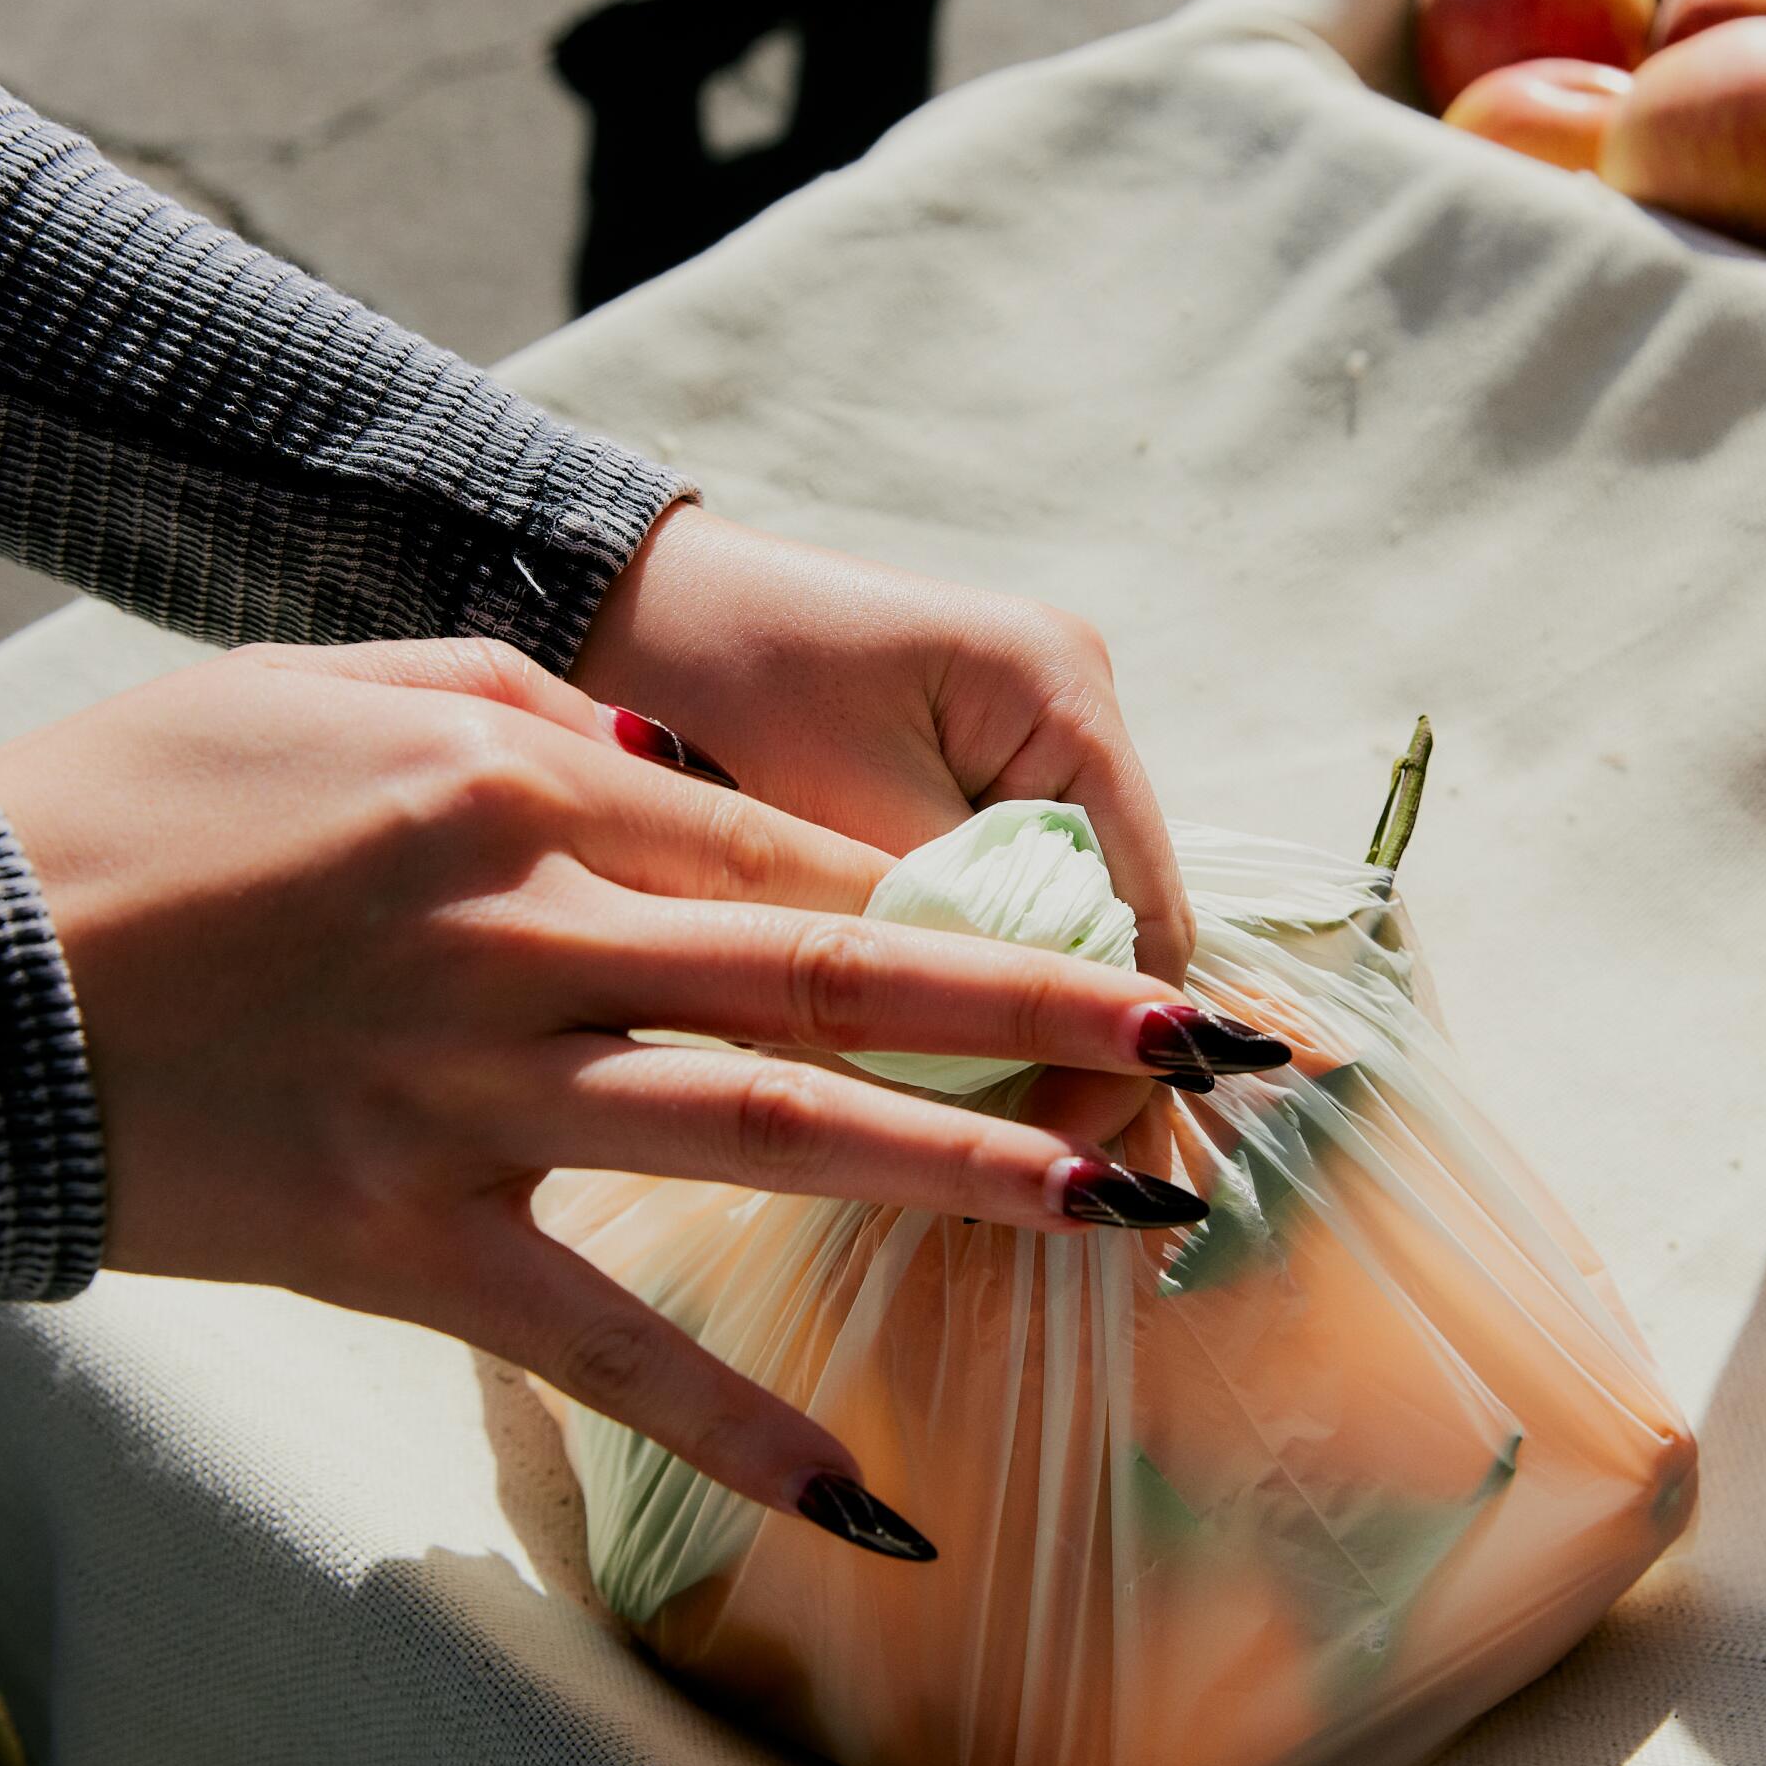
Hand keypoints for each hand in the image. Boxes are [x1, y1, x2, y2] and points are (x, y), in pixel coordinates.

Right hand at [0, 641, 1278, 1551]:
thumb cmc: (147, 800)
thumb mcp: (353, 690)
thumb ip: (535, 712)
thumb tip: (675, 757)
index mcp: (527, 785)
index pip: (794, 857)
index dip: (963, 903)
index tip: (1095, 940)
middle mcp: (529, 934)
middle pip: (829, 977)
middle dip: (1037, 1010)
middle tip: (1209, 1049)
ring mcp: (473, 1093)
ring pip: (758, 1134)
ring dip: (951, 1174)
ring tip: (1113, 1209)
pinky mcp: (403, 1236)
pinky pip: (599, 1344)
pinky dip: (733, 1423)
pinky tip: (866, 1495)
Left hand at [571, 506, 1193, 1137]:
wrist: (625, 607)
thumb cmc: (716, 683)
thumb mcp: (833, 817)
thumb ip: (936, 921)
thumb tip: (1010, 1057)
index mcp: (1059, 692)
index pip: (1140, 904)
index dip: (1111, 1035)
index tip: (1065, 1142)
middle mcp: (1071, 711)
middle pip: (1114, 919)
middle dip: (1073, 1040)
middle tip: (1028, 1159)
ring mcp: (1029, 744)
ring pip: (1056, 921)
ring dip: (1020, 1018)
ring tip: (980, 1129)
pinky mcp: (972, 777)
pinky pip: (1001, 899)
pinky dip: (971, 974)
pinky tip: (938, 1058)